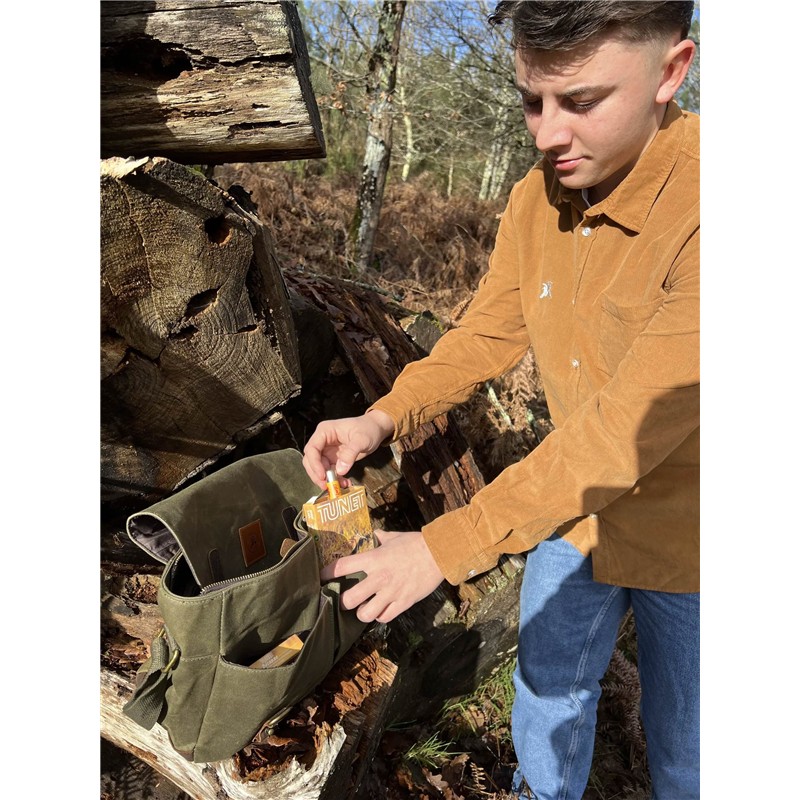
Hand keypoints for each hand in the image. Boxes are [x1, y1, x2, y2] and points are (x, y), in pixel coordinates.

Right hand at [302, 409, 394, 487]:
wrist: (376, 429)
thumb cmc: (368, 428)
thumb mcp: (361, 439)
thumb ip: (350, 453)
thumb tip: (340, 470)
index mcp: (325, 431)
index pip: (312, 448)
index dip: (314, 463)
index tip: (322, 476)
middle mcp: (323, 441)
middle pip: (311, 460)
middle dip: (317, 474)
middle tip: (326, 486)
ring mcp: (327, 450)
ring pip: (318, 468)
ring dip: (326, 479)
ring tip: (338, 486)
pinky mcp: (333, 459)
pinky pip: (329, 471)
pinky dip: (335, 479)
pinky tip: (344, 483)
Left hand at [320, 530, 444, 622]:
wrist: (439, 553)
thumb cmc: (415, 543)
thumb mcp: (393, 537)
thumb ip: (379, 538)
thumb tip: (372, 535)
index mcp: (374, 559)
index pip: (342, 567)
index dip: (327, 573)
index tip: (321, 577)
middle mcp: (379, 577)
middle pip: (349, 599)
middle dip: (344, 601)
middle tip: (346, 599)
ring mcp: (391, 592)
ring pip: (365, 613)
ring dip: (362, 612)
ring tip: (364, 607)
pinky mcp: (403, 602)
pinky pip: (384, 617)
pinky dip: (380, 615)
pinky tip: (381, 609)